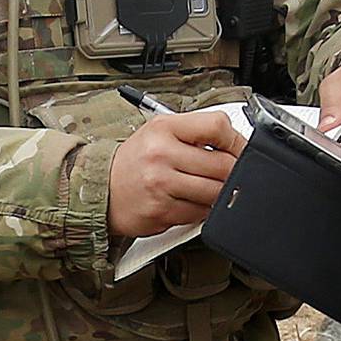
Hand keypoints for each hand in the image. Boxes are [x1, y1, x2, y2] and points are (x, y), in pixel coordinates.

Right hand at [107, 107, 244, 239]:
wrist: (101, 188)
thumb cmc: (135, 161)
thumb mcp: (159, 132)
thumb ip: (195, 133)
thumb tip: (237, 144)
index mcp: (164, 128)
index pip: (217, 127)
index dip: (237, 141)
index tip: (239, 150)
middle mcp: (161, 154)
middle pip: (223, 165)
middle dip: (234, 172)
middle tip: (229, 173)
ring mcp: (161, 185)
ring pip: (215, 192)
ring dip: (220, 193)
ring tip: (209, 188)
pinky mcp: (162, 211)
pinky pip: (200, 213)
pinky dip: (204, 210)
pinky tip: (192, 201)